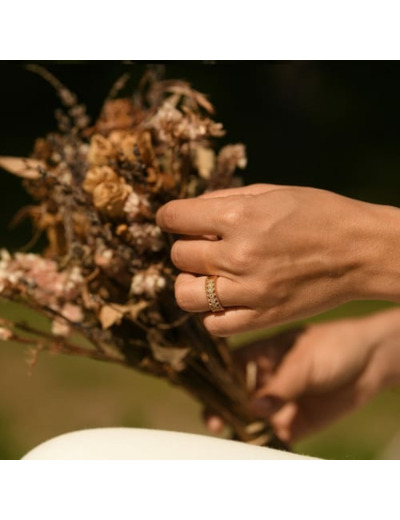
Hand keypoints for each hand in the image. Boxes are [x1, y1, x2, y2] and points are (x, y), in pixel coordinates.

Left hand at [156, 183, 399, 335]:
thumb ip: (223, 200)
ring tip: (208, 275)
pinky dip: (213, 312)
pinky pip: (213, 325)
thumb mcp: (270, 192)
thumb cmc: (317, 214)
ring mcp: (249, 291)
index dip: (169, 216)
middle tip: (204, 245)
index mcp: (239, 218)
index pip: (174, 218)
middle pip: (178, 256)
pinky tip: (226, 298)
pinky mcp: (262, 318)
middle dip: (186, 246)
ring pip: (185, 294)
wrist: (360, 251)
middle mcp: (239, 256)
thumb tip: (187, 211)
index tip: (175, 219)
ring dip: (190, 282)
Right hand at [205, 308, 399, 442]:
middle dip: (220, 407)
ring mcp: (276, 402)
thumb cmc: (332, 347)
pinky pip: (269, 436)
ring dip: (235, 426)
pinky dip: (259, 442)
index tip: (201, 391)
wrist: (370, 363)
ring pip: (247, 418)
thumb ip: (280, 385)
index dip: (213, 378)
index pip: (228, 365)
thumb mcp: (303, 360)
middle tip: (213, 420)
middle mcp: (264, 379)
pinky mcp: (291, 424)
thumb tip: (253, 408)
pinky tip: (251, 445)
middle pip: (232, 395)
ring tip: (227, 433)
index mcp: (260, 354)